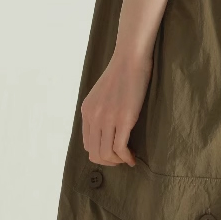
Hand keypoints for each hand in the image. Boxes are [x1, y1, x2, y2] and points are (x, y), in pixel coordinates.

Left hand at [80, 48, 152, 166]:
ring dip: (118, 161)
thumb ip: (100, 110)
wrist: (131, 58)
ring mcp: (107, 119)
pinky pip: (120, 149)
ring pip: (106, 154)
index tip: (114, 152)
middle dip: (109, 161)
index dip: (101, 153)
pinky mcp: (124, 119)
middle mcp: (93, 117)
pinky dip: (127, 157)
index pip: (87, 144)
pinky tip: (133, 158)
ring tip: (128, 158)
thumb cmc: (122, 72)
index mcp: (87, 111)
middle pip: (94, 153)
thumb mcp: (102, 93)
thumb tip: (107, 128)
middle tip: (122, 159)